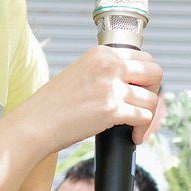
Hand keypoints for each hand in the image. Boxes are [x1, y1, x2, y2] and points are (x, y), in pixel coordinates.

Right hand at [25, 46, 163, 151]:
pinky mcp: (112, 110)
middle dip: (154, 92)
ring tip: (136, 127)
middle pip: (155, 73)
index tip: (142, 90)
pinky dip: (142, 130)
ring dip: (148, 116)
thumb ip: (105, 71)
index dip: (147, 77)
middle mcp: (109, 65)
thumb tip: (132, 82)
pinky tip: (133, 136)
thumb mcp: (81, 73)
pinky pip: (144, 118)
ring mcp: (111, 87)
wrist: (35, 123)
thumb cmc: (54, 104)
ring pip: (151, 99)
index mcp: (102, 53)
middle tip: (143, 107)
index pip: (144, 57)